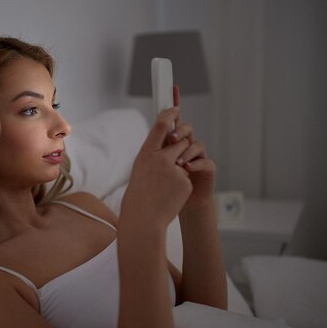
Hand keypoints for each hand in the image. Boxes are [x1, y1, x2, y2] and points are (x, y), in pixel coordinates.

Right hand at [121, 105, 192, 230]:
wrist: (143, 219)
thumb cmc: (139, 194)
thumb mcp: (140, 169)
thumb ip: (153, 153)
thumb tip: (168, 140)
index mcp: (146, 153)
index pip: (160, 125)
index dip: (169, 114)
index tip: (175, 108)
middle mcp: (160, 159)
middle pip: (180, 139)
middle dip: (181, 144)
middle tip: (175, 155)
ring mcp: (174, 170)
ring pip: (186, 156)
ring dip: (182, 163)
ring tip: (167, 181)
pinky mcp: (185, 181)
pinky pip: (187, 175)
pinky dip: (181, 183)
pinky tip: (171, 194)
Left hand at [167, 85, 215, 209]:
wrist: (179, 207)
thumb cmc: (165, 188)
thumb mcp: (155, 166)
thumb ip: (155, 148)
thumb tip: (148, 133)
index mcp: (172, 143)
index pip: (173, 120)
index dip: (173, 103)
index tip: (172, 87)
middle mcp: (186, 147)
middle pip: (186, 129)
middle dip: (180, 131)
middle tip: (172, 138)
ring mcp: (197, 157)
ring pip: (196, 144)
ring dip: (186, 151)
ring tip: (178, 163)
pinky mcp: (206, 170)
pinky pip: (205, 162)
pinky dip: (195, 164)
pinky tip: (187, 169)